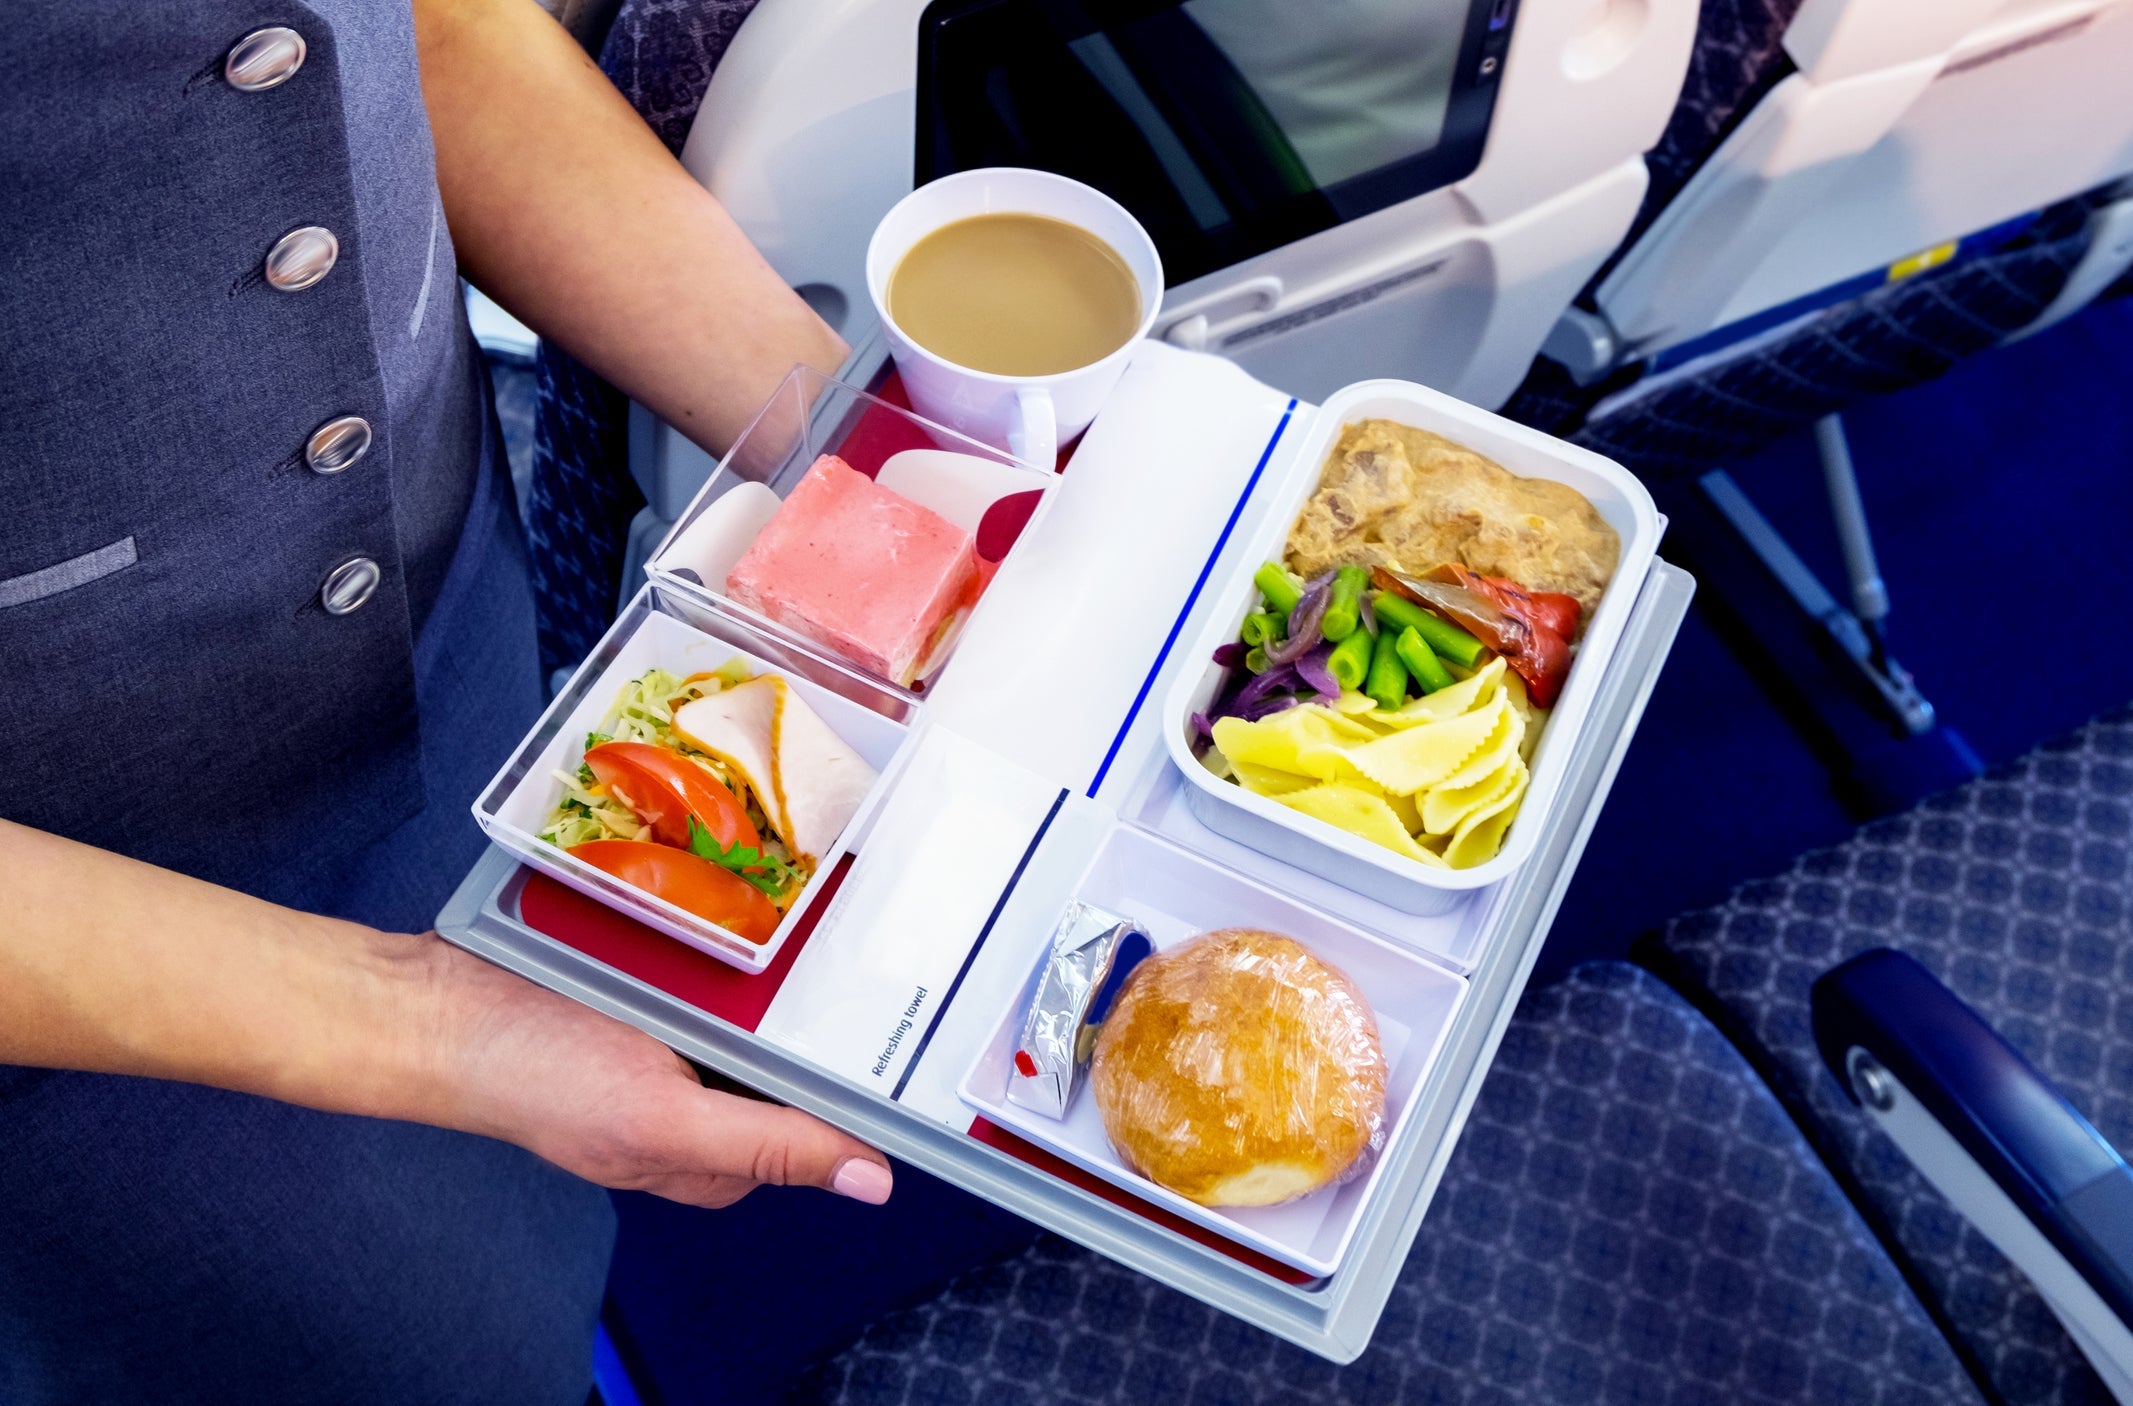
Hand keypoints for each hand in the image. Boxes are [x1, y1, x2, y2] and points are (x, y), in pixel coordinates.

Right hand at [418, 937, 892, 1208]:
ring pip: (760, 1011)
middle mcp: (701, 1109)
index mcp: (716, 1160)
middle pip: (797, 1065)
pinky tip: (719, 918)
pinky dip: (721, 949)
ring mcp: (673, 1053)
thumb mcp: (662, 1118)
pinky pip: (711, 974)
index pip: (823, 1126)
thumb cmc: (535, 1076)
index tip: (893, 1024)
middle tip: (828, 955)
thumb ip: (767, 1146)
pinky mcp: (650, 1002)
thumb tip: (870, 1183)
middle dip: (814, 1015)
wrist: (438, 1005)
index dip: (859, 1081)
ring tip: (770, 924)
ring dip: (771, 970)